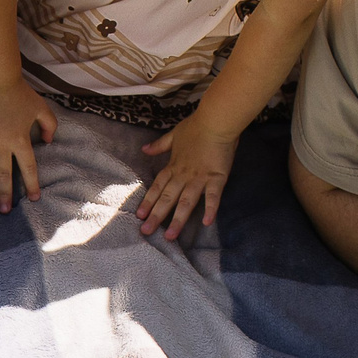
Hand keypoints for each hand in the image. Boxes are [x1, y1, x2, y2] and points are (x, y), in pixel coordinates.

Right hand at [0, 81, 57, 212]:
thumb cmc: (20, 93)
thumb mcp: (42, 108)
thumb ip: (50, 126)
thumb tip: (50, 142)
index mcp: (19, 140)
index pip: (27, 168)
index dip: (31, 184)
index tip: (34, 198)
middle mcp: (0, 143)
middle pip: (3, 174)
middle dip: (5, 194)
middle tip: (4, 210)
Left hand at [136, 117, 238, 240]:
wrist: (216, 120)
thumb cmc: (196, 126)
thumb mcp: (174, 135)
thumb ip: (159, 145)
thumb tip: (144, 149)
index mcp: (174, 166)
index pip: (157, 187)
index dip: (148, 201)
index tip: (139, 215)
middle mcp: (184, 175)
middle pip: (167, 198)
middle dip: (156, 216)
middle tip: (146, 232)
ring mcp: (200, 178)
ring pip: (186, 202)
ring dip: (178, 219)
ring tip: (170, 236)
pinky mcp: (217, 177)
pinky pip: (213, 196)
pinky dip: (210, 209)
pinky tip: (207, 223)